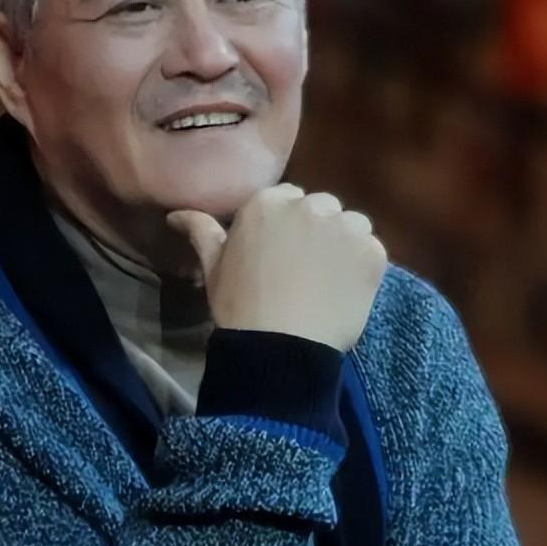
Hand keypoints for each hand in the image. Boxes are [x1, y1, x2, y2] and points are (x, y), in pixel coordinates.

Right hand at [167, 184, 386, 351]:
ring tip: (328, 280)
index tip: (281, 253)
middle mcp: (308, 204)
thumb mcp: (212, 266)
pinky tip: (345, 291)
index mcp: (267, 202)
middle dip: (315, 231)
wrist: (280, 347)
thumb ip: (200, 231)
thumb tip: (174, 215)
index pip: (287, 199)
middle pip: (321, 208)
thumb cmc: (239, 305)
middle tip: (305, 269)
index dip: (286, 227)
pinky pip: (372, 249)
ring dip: (342, 245)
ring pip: (350, 225)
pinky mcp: (372, 251)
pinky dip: (363, 267)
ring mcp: (344, 226)